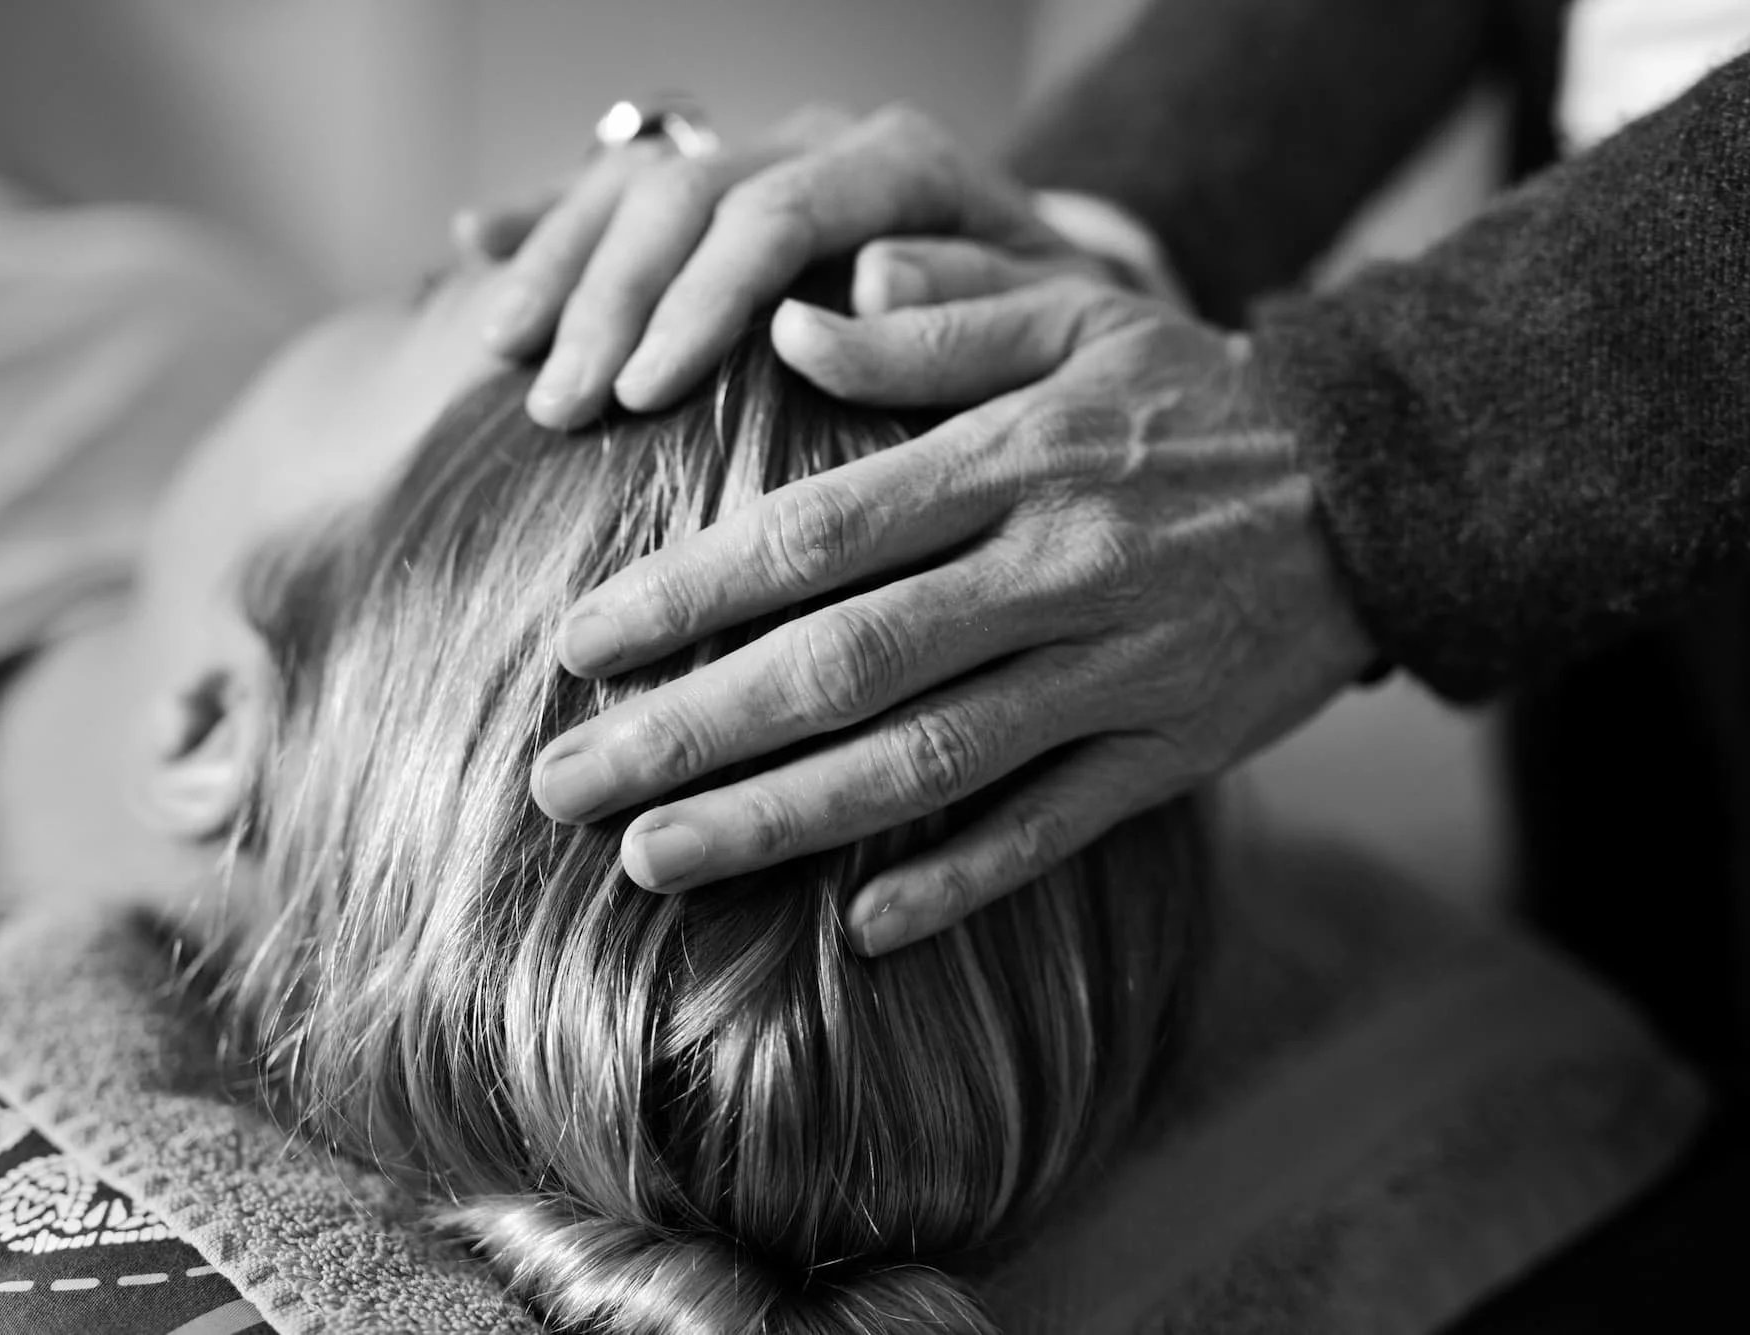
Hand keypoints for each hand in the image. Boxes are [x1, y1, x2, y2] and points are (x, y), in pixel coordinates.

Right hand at [458, 104, 1077, 427]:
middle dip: (613, 301)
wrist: (1044, 305)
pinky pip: (612, 186)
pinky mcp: (718, 192)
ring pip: (637, 186)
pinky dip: (546, 222)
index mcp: (902, 168)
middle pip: (687, 195)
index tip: (642, 392)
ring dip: (563, 272)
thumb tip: (873, 283)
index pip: (780, 212)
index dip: (701, 300)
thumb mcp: (1042, 325)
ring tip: (507, 359)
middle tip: (563, 408)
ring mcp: (760, 159)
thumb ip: (972, 303)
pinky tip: (475, 246)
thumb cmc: (1047, 341)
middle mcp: (820, 145)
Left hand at [528, 276, 1377, 953]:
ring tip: (651, 864)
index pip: (818, 536)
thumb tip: (794, 326)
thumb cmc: (1193, 392)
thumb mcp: (1077, 309)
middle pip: (841, 667)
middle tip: (559, 788)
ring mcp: (1112, 676)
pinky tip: (860, 934)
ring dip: (781, 822)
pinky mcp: (1168, 755)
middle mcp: (1051, 573)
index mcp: (1012, 461)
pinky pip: (1050, 833)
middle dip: (689, 732)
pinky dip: (959, 885)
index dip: (688, 594)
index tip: (577, 647)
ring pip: (924, 766)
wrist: (1382, 484)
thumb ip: (935, 324)